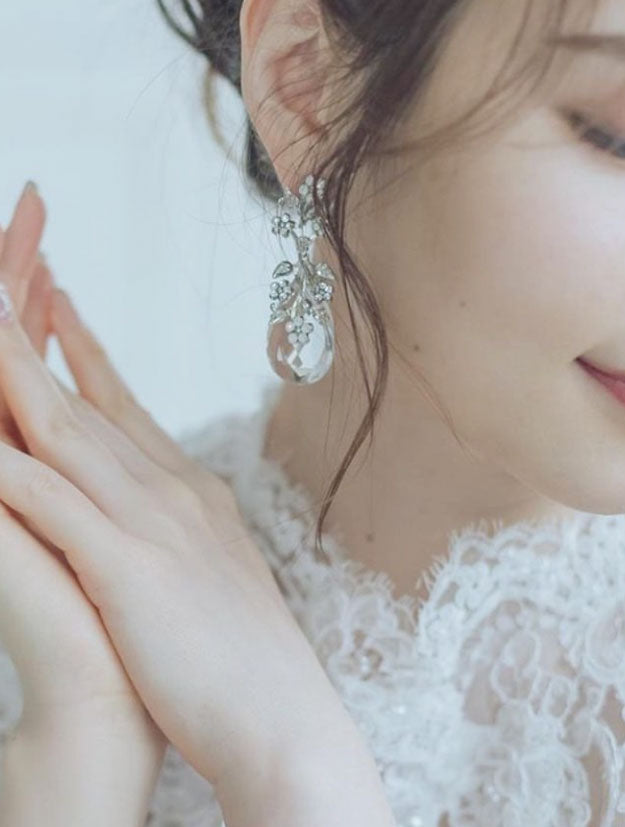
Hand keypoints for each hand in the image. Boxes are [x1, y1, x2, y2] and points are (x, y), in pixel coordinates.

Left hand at [0, 253, 347, 793]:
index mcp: (191, 493)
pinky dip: (13, 466)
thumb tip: (159, 519)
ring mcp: (155, 523)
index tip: (57, 309)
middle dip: (42, 337)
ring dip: (17, 374)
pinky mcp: (133, 568)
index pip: (126, 408)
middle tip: (14, 274)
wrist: (287, 716)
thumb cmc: (246, 661)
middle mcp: (174, 490)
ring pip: (70, 432)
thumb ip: (183, 535)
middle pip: (91, 402)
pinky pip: (56, 502)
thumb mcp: (213, 576)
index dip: (85, 355)